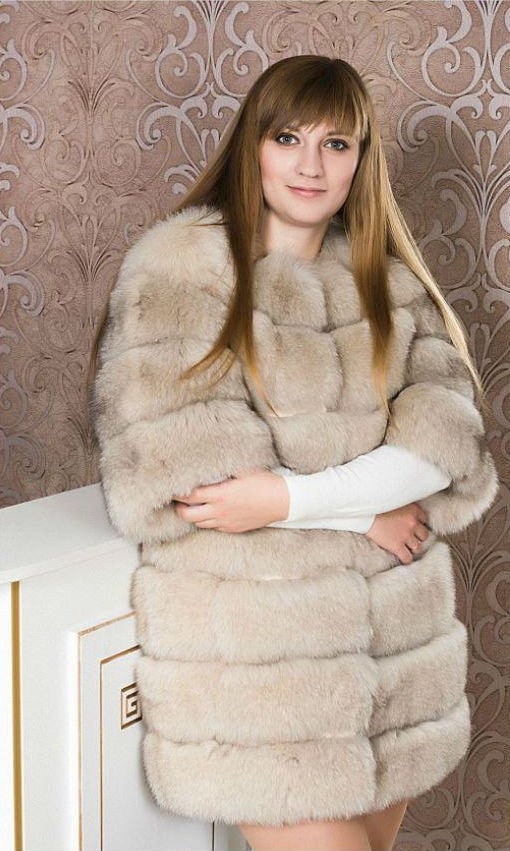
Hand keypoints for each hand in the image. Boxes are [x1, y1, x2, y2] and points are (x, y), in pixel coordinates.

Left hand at [173, 468, 289, 532]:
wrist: (282, 501)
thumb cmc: (264, 482)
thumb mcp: (243, 468)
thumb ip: (223, 467)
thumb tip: (207, 460)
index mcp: (220, 494)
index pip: (189, 495)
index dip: (177, 491)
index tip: (172, 485)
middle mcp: (220, 511)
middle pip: (187, 514)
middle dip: (179, 506)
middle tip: (177, 498)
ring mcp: (226, 523)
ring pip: (198, 523)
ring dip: (192, 514)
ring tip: (191, 505)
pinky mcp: (233, 529)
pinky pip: (213, 527)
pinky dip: (207, 520)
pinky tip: (209, 511)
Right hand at [365, 502, 429, 564]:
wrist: (364, 513)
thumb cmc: (375, 505)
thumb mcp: (393, 500)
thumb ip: (402, 505)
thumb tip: (401, 510)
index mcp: (413, 510)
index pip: (424, 519)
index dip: (419, 523)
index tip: (413, 525)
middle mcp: (412, 523)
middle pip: (424, 535)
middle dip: (418, 537)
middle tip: (410, 538)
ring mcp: (405, 535)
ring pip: (418, 547)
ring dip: (413, 548)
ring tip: (407, 549)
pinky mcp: (397, 546)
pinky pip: (407, 557)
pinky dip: (406, 559)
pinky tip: (404, 559)